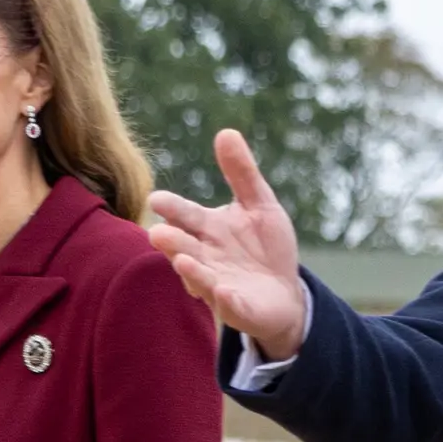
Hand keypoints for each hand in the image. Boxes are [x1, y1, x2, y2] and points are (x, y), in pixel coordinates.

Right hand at [144, 130, 311, 361]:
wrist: (285, 293)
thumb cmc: (265, 247)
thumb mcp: (260, 205)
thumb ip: (242, 173)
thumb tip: (227, 132)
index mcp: (207, 228)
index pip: (185, 215)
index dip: (172, 208)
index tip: (157, 200)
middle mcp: (206, 256)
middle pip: (184, 246)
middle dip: (172, 240)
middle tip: (158, 233)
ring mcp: (218, 285)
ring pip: (200, 277)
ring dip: (191, 270)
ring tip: (184, 260)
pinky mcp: (239, 309)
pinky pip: (231, 305)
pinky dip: (226, 300)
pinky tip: (224, 292)